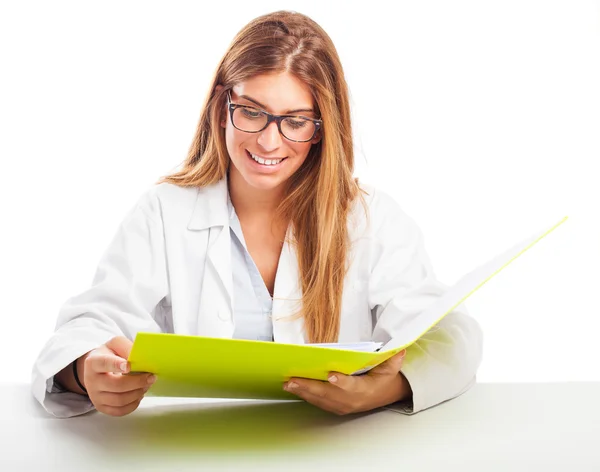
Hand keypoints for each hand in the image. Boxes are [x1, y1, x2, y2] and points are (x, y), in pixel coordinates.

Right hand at [80, 336, 155, 416]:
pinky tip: (139, 394)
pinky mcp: (101, 407)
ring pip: (119, 400)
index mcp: (93, 362)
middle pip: (116, 385)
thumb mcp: (116, 345)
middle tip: (151, 377)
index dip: (116, 365)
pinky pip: (119, 411)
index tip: (129, 366)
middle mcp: (91, 381)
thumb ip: (127, 347)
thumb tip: (141, 357)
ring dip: (138, 393)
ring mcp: (95, 396)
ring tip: (147, 384)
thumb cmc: (110, 354)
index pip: (104, 363)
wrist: (97, 368)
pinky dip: (133, 404)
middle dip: (137, 382)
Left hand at [283, 350, 410, 414]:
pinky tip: (293, 387)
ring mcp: (341, 406)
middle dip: (309, 387)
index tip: (331, 375)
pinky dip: (304, 395)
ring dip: (302, 392)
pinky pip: (317, 402)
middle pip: (328, 395)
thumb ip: (393, 360)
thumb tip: (400, 350)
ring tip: (287, 383)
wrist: (384, 395)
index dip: (341, 382)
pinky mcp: (334, 407)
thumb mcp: (391, 368)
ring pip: (319, 400)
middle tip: (292, 380)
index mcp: (364, 390)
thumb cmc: (384, 378)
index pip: (351, 387)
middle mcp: (351, 401)